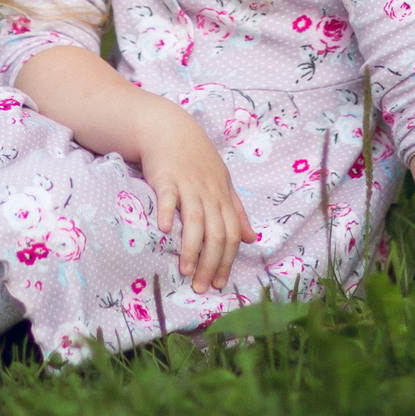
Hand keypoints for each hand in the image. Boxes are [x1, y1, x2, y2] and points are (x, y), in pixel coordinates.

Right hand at [13, 46, 261, 293]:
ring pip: (195, 221)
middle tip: (203, 287)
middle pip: (216, 234)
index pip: (232, 234)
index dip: (227, 260)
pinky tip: (161, 230)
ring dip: (191, 248)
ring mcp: (188, 184)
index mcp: (223, 196)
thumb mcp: (222, 183)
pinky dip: (165, 212)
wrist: (169, 127)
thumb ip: (236, 211)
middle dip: (211, 264)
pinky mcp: (166, 177)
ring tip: (186, 270)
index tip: (220, 282)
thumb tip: (253, 238)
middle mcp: (209, 193)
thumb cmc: (196, 158)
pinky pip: (167, 196)